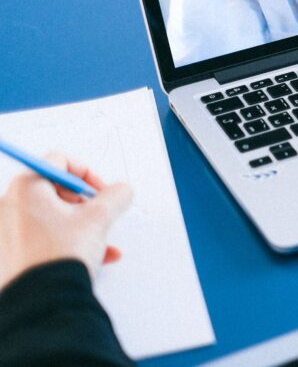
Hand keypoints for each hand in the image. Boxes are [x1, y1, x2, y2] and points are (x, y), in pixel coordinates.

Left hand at [0, 153, 132, 289]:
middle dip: (84, 203)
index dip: (87, 173)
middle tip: (99, 215)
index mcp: (25, 188)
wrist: (43, 301)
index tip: (100, 191)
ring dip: (81, 224)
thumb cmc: (60, 256)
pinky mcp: (10, 252)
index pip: (59, 161)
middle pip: (54, 189)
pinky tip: (94, 256)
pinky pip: (43, 237)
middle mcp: (9, 205)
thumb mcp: (99, 218)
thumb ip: (116, 195)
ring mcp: (7, 231)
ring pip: (52, 216)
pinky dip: (68, 241)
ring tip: (99, 239)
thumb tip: (121, 191)